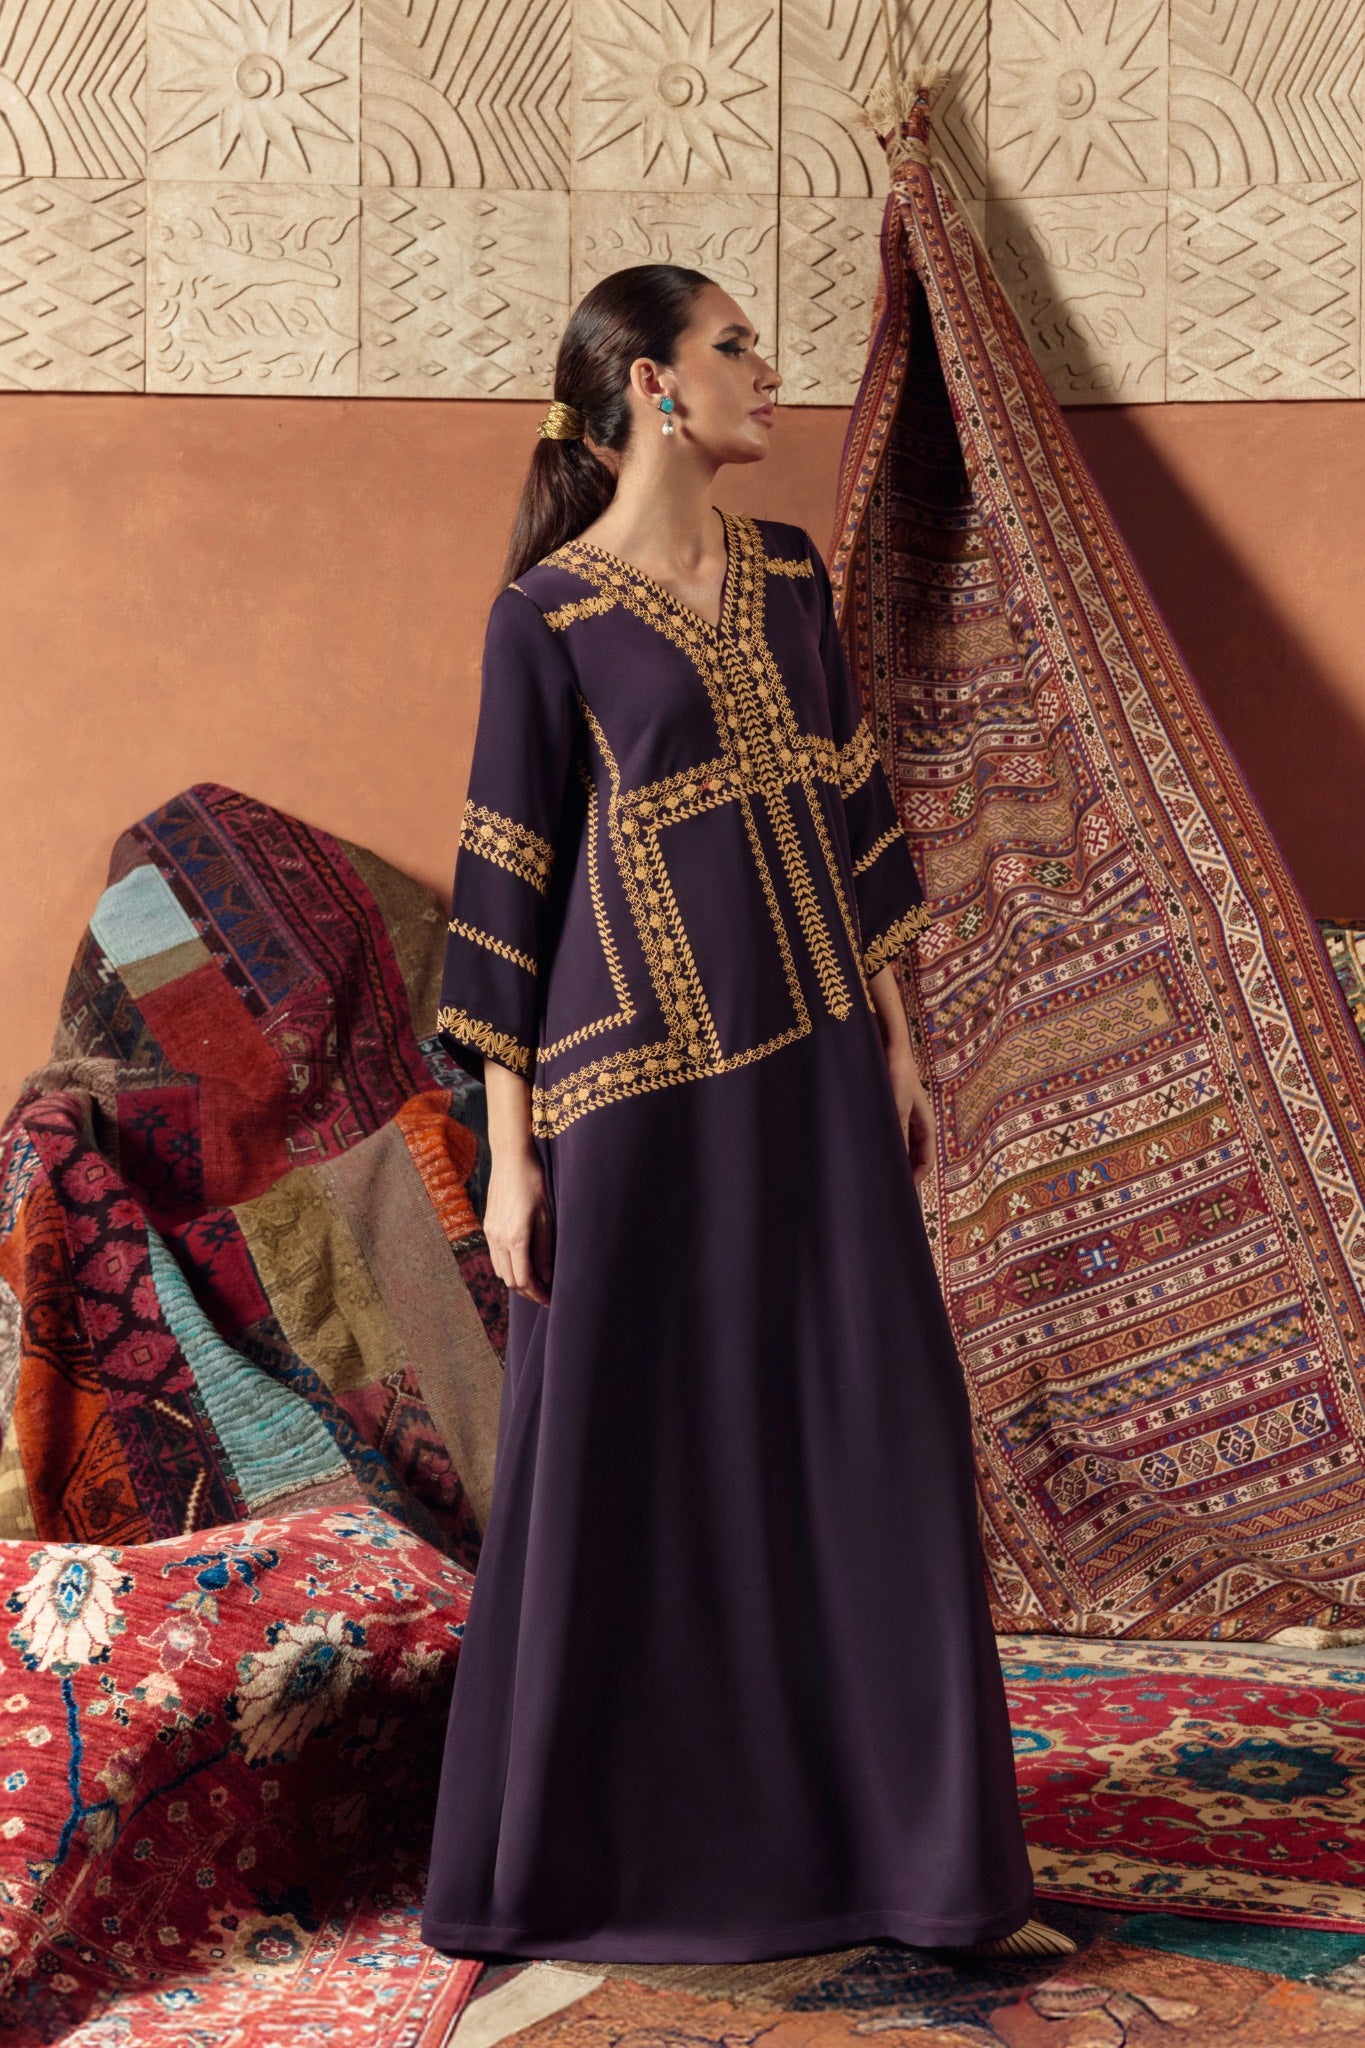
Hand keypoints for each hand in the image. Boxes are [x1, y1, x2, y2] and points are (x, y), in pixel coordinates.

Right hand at [483, 1145, 553, 1304]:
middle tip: (545, 1294)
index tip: (550, 1300)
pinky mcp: (487, 1226)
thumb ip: (544, 1249)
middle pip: (509, 1280)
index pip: (524, 1279)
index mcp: (515, 1238)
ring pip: (500, 1270)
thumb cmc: (534, 1184)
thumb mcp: (546, 1217)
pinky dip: (507, 1267)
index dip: (537, 1294)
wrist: (510, 1160)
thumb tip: (545, 1276)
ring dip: (516, 1280)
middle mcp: (498, 1239)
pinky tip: (521, 1262)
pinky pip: (495, 1257)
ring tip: (535, 1280)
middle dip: (527, 1291)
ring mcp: (490, 1233)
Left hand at [888, 1045, 934, 1188]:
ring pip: (904, 1148)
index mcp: (927, 1126)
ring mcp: (907, 1120)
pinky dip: (887, 1147)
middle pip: (916, 1157)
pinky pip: (894, 1137)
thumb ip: (899, 1135)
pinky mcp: (894, 1114)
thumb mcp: (898, 1109)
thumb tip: (896, 1163)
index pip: (927, 1161)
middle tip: (888, 1188)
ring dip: (895, 1160)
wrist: (891, 1050)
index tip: (902, 1192)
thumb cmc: (898, 1077)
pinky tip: (873, 1154)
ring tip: (880, 1174)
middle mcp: (919, 1125)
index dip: (917, 1178)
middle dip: (905, 1172)